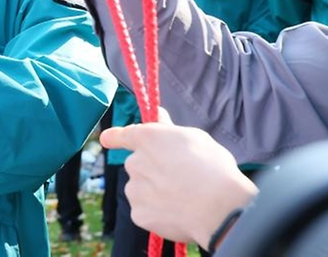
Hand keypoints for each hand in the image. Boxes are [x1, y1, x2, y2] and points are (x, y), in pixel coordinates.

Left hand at [100, 109, 257, 248]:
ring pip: (140, 189)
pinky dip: (157, 213)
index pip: (120, 135)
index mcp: (146, 138)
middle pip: (137, 165)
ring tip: (183, 198)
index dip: (114, 137)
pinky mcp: (139, 214)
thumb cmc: (214, 168)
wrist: (221, 208)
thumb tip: (158, 114)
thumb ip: (169, 128)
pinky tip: (178, 213)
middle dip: (151, 170)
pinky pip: (145, 211)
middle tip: (178, 179)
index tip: (106, 139)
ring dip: (154, 193)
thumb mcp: (196, 138)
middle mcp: (134, 162)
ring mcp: (134, 189)